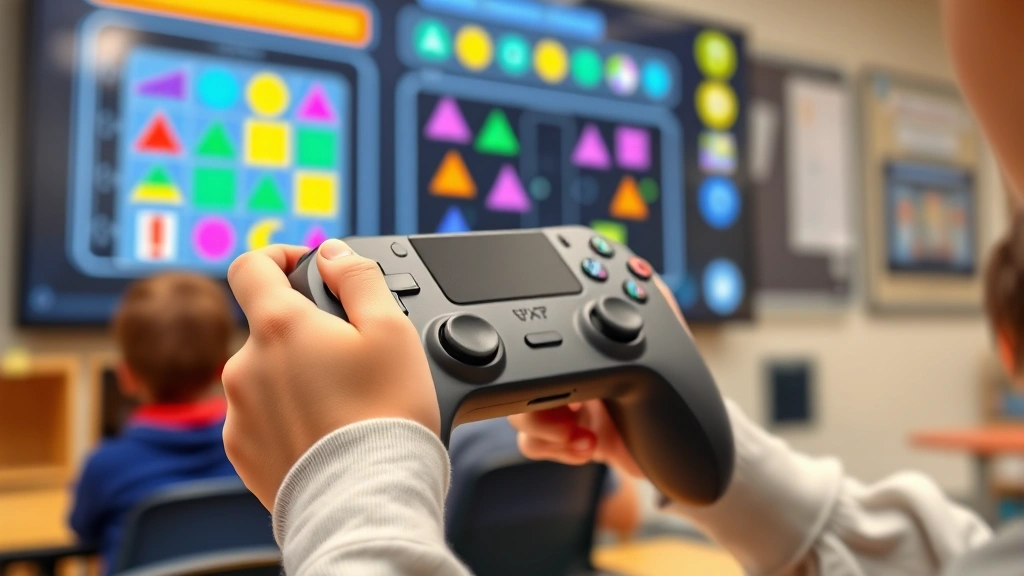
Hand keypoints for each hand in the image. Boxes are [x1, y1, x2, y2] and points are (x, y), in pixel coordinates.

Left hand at [222, 240, 438, 508]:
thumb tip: (332, 254)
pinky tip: (325, 433)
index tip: (308, 271)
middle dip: (305, 332)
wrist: (368, 502)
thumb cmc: (386, 415)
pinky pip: (261, 417)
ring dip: (296, 377)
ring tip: (344, 405)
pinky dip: (288, 417)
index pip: (250, 266)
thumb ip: (359, 277)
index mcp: (279, 326)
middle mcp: (245, 365)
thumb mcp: (392, 329)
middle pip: (268, 328)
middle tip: (353, 357)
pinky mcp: (242, 451)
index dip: (279, 256)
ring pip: (266, 375)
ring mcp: (238, 411)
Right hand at [508, 277, 688, 478]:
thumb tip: (648, 275)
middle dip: (535, 394)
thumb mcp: (672, 351)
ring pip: (519, 411)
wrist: (687, 458)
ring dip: (542, 425)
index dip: (540, 347)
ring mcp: (569, 410)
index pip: (548, 336)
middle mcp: (577, 376)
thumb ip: (661, 312)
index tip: (556, 362)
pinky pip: (531, 442)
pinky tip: (585, 445)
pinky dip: (551, 447)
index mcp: (594, 349)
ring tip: (576, 430)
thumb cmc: (682, 402)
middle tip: (567, 404)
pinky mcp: (567, 441)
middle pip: (524, 375)